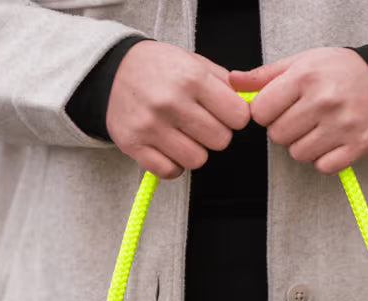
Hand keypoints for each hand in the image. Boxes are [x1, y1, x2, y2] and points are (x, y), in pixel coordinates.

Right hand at [106, 40, 251, 178]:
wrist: (112, 71)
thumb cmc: (159, 68)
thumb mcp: (194, 62)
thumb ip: (226, 83)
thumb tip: (255, 102)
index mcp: (191, 78)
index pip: (239, 116)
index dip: (235, 117)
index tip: (225, 113)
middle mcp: (171, 102)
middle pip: (220, 141)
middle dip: (215, 134)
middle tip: (201, 123)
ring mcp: (150, 126)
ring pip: (197, 160)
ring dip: (195, 151)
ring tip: (183, 134)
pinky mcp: (134, 145)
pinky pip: (170, 171)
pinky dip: (173, 164)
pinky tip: (168, 147)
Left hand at [229, 48, 367, 174]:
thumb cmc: (340, 72)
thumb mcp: (302, 63)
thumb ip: (265, 75)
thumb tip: (232, 81)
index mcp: (305, 77)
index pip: (260, 112)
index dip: (267, 112)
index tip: (280, 107)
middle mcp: (324, 101)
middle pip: (278, 136)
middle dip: (285, 129)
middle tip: (303, 117)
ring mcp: (343, 125)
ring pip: (299, 154)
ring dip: (304, 145)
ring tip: (319, 128)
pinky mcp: (358, 145)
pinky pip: (324, 166)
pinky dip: (325, 159)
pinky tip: (332, 141)